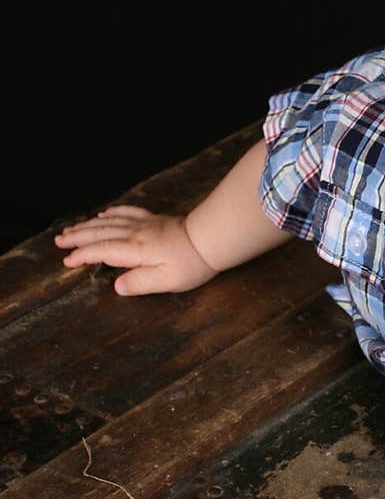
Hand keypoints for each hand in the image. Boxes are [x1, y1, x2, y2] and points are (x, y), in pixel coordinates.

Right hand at [53, 205, 219, 295]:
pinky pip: (127, 212)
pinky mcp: (155, 219)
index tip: (67, 261)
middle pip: (100, 233)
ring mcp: (145, 224)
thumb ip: (139, 283)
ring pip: (109, 222)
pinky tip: (104, 214)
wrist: (212, 237)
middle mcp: (135, 234)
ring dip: (88, 225)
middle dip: (77, 237)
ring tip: (72, 228)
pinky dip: (112, 213)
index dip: (82, 256)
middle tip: (58, 240)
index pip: (101, 251)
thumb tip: (117, 286)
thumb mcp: (166, 281)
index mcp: (135, 250)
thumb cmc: (192, 263)